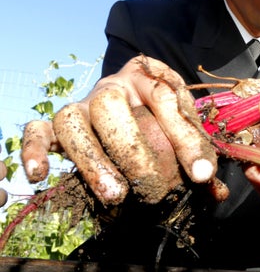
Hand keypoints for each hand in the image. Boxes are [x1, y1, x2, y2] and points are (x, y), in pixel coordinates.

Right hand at [21, 56, 220, 205]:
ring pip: (71, 121)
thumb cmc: (163, 115)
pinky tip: (41, 174)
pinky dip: (34, 149)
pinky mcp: (56, 123)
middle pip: (110, 104)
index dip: (187, 138)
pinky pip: (37, 130)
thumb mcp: (185, 122)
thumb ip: (198, 150)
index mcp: (148, 76)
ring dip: (91, 160)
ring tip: (114, 195)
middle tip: (150, 186)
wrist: (133, 96)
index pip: (167, 98)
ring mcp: (80, 103)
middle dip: (131, 148)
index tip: (202, 174)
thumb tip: (213, 187)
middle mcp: (111, 85)